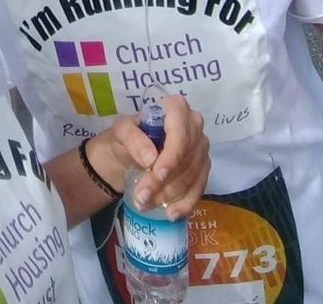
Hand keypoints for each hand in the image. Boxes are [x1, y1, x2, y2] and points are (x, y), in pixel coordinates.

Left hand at [87, 94, 209, 220]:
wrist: (126, 155)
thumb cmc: (125, 137)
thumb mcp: (121, 131)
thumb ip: (133, 138)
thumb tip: (151, 159)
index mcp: (176, 108)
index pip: (180, 133)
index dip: (171, 156)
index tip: (157, 174)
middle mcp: (194, 125)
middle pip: (186, 158)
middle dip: (164, 181)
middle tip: (141, 196)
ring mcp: (200, 148)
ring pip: (192, 176)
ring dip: (169, 194)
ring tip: (145, 204)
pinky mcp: (202, 169)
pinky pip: (199, 188)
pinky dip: (185, 203)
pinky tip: (171, 213)